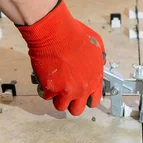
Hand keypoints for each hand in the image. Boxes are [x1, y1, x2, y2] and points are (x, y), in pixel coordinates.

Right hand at [18, 0, 105, 115]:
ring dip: (56, 98)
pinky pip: (45, 96)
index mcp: (94, 79)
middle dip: (71, 103)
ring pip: (60, 106)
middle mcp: (82, 88)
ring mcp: (66, 90)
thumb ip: (98, 59)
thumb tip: (98, 63)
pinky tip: (44, 80)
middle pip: (77, 109)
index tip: (82, 97)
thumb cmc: (74, 34)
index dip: (87, 99)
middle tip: (66, 94)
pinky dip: (44, 90)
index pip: (94, 100)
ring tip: (54, 87)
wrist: (55, 32)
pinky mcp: (50, 89)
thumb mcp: (97, 45)